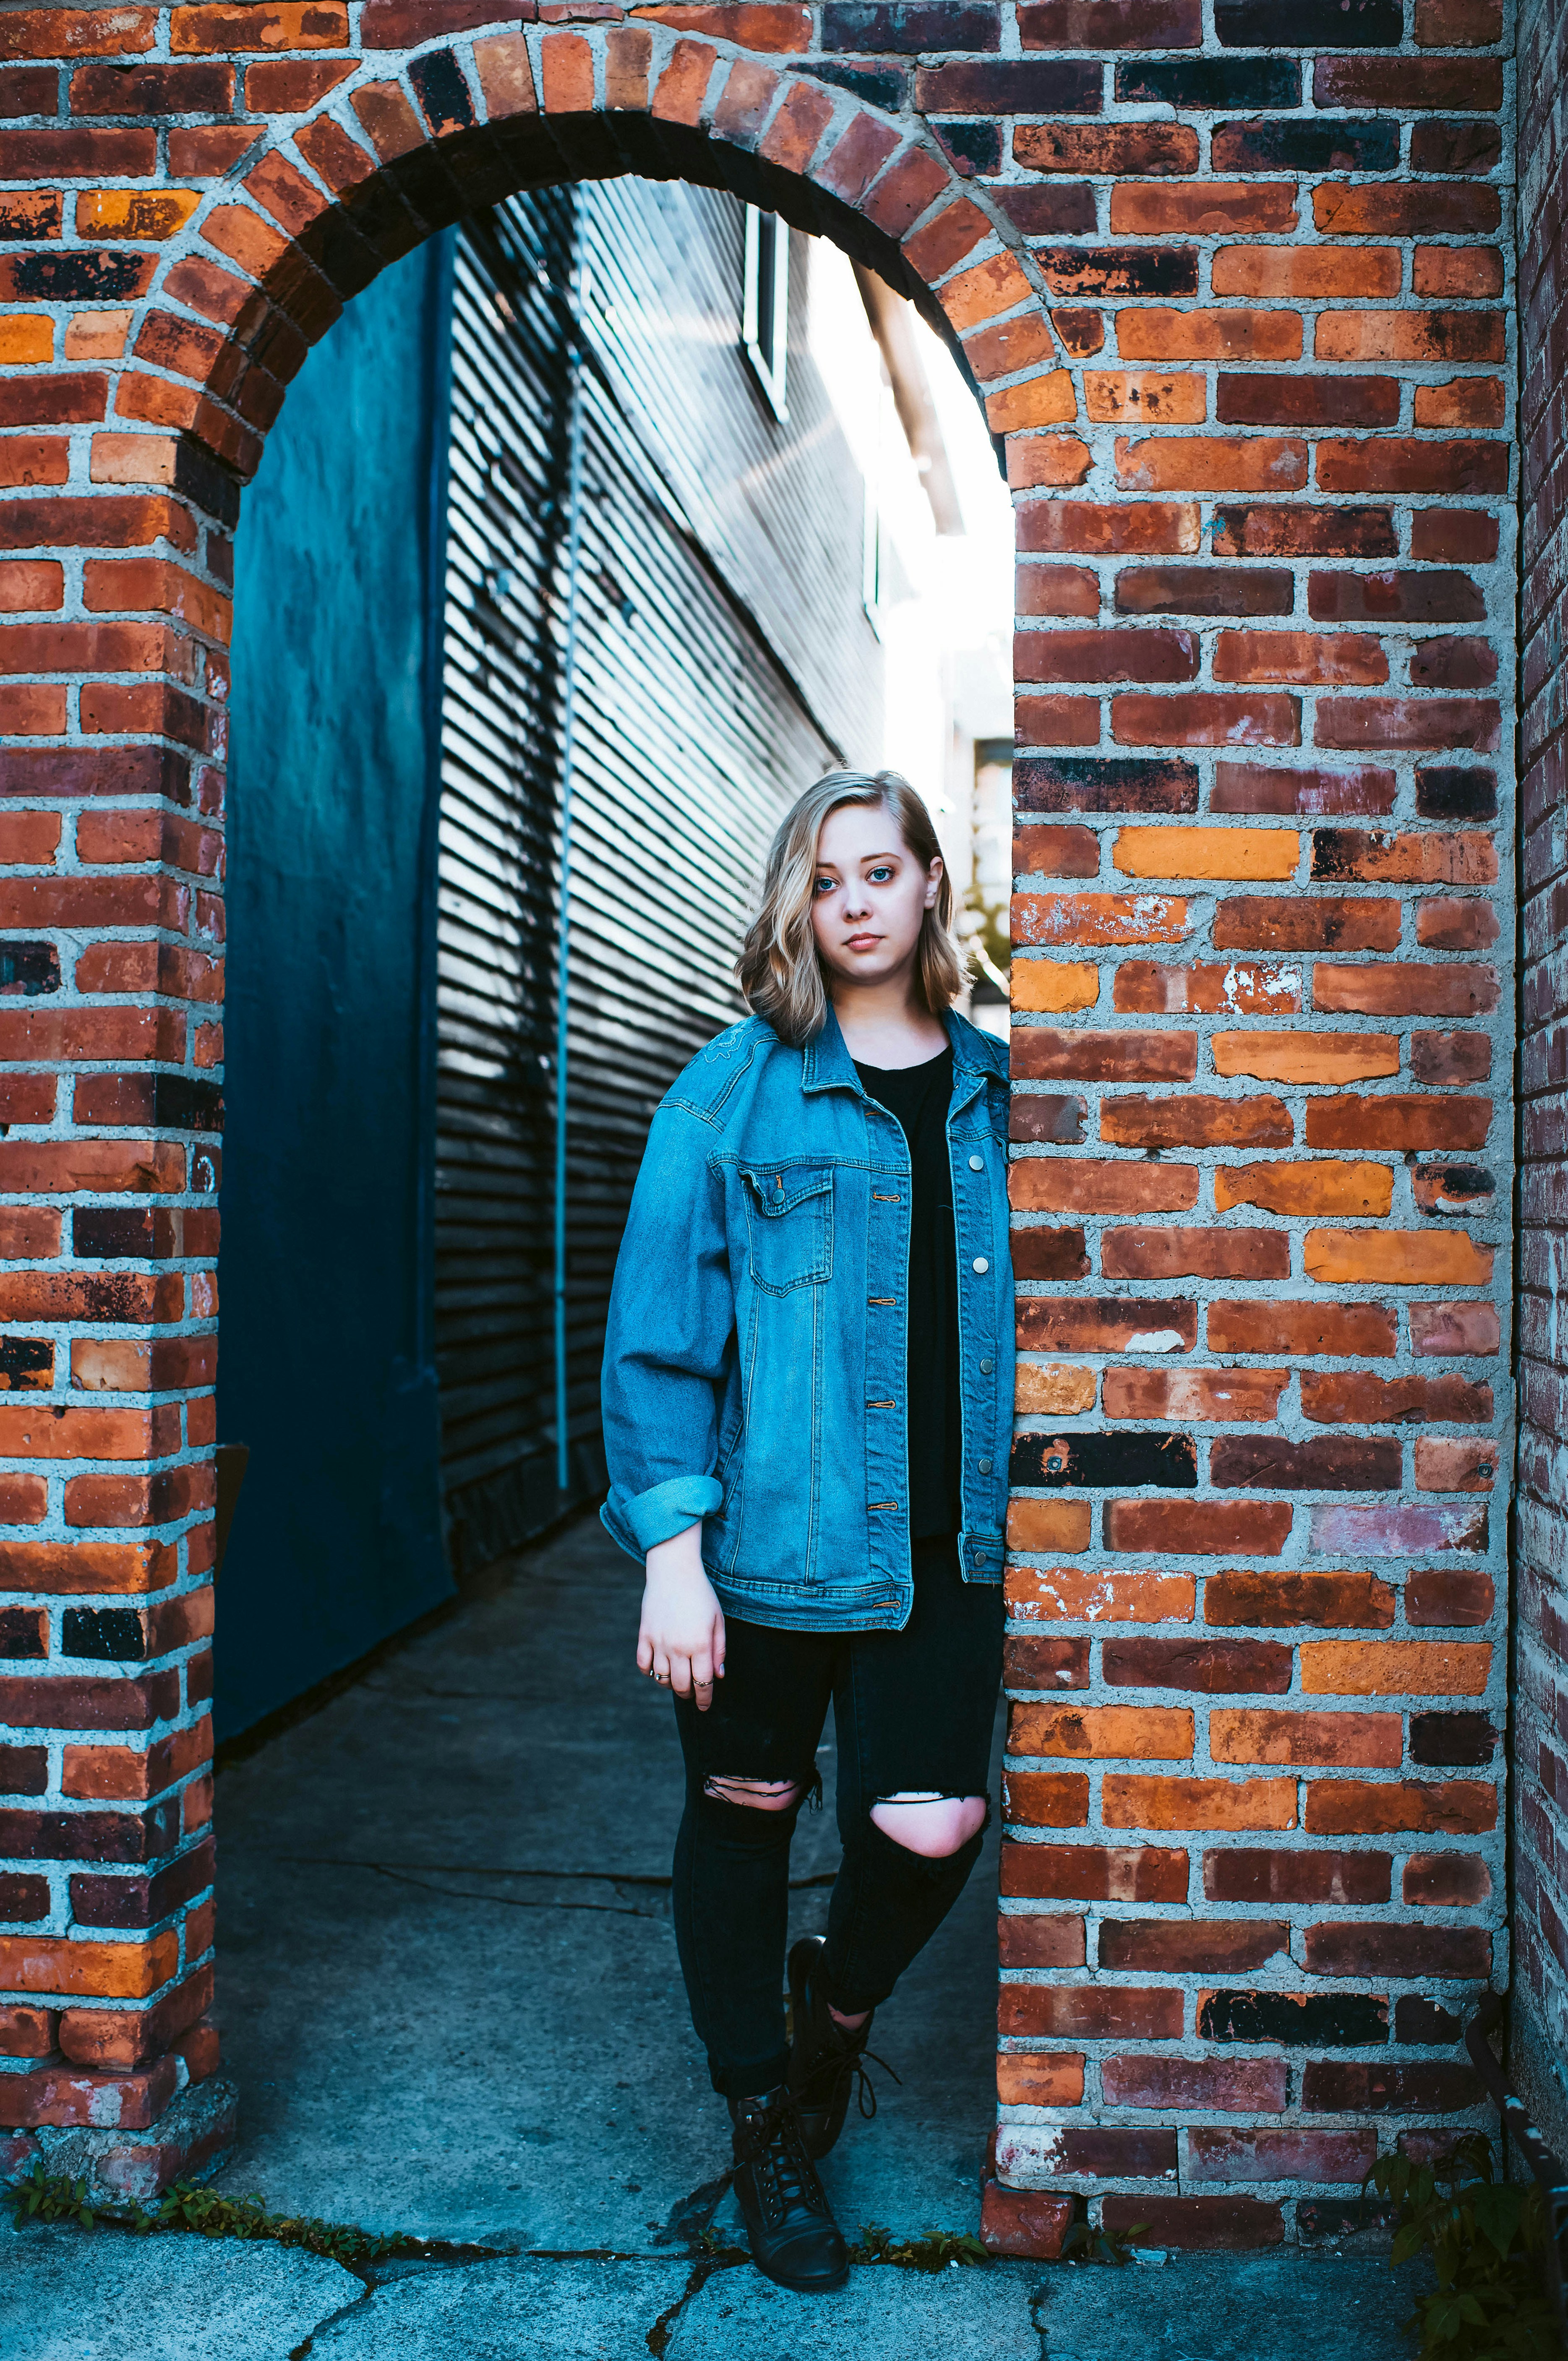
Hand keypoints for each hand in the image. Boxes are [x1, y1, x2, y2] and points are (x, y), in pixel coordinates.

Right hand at [638, 1524, 725, 1709]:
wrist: (674, 1570)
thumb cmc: (701, 1594)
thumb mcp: (718, 1620)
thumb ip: (719, 1649)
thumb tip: (719, 1675)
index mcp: (700, 1645)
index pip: (703, 1683)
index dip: (704, 1699)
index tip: (705, 1707)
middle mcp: (678, 1648)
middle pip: (681, 1686)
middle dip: (688, 1694)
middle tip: (692, 1693)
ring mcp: (659, 1642)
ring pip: (661, 1679)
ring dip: (670, 1685)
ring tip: (677, 1680)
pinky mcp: (644, 1635)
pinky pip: (643, 1664)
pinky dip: (650, 1672)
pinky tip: (658, 1669)